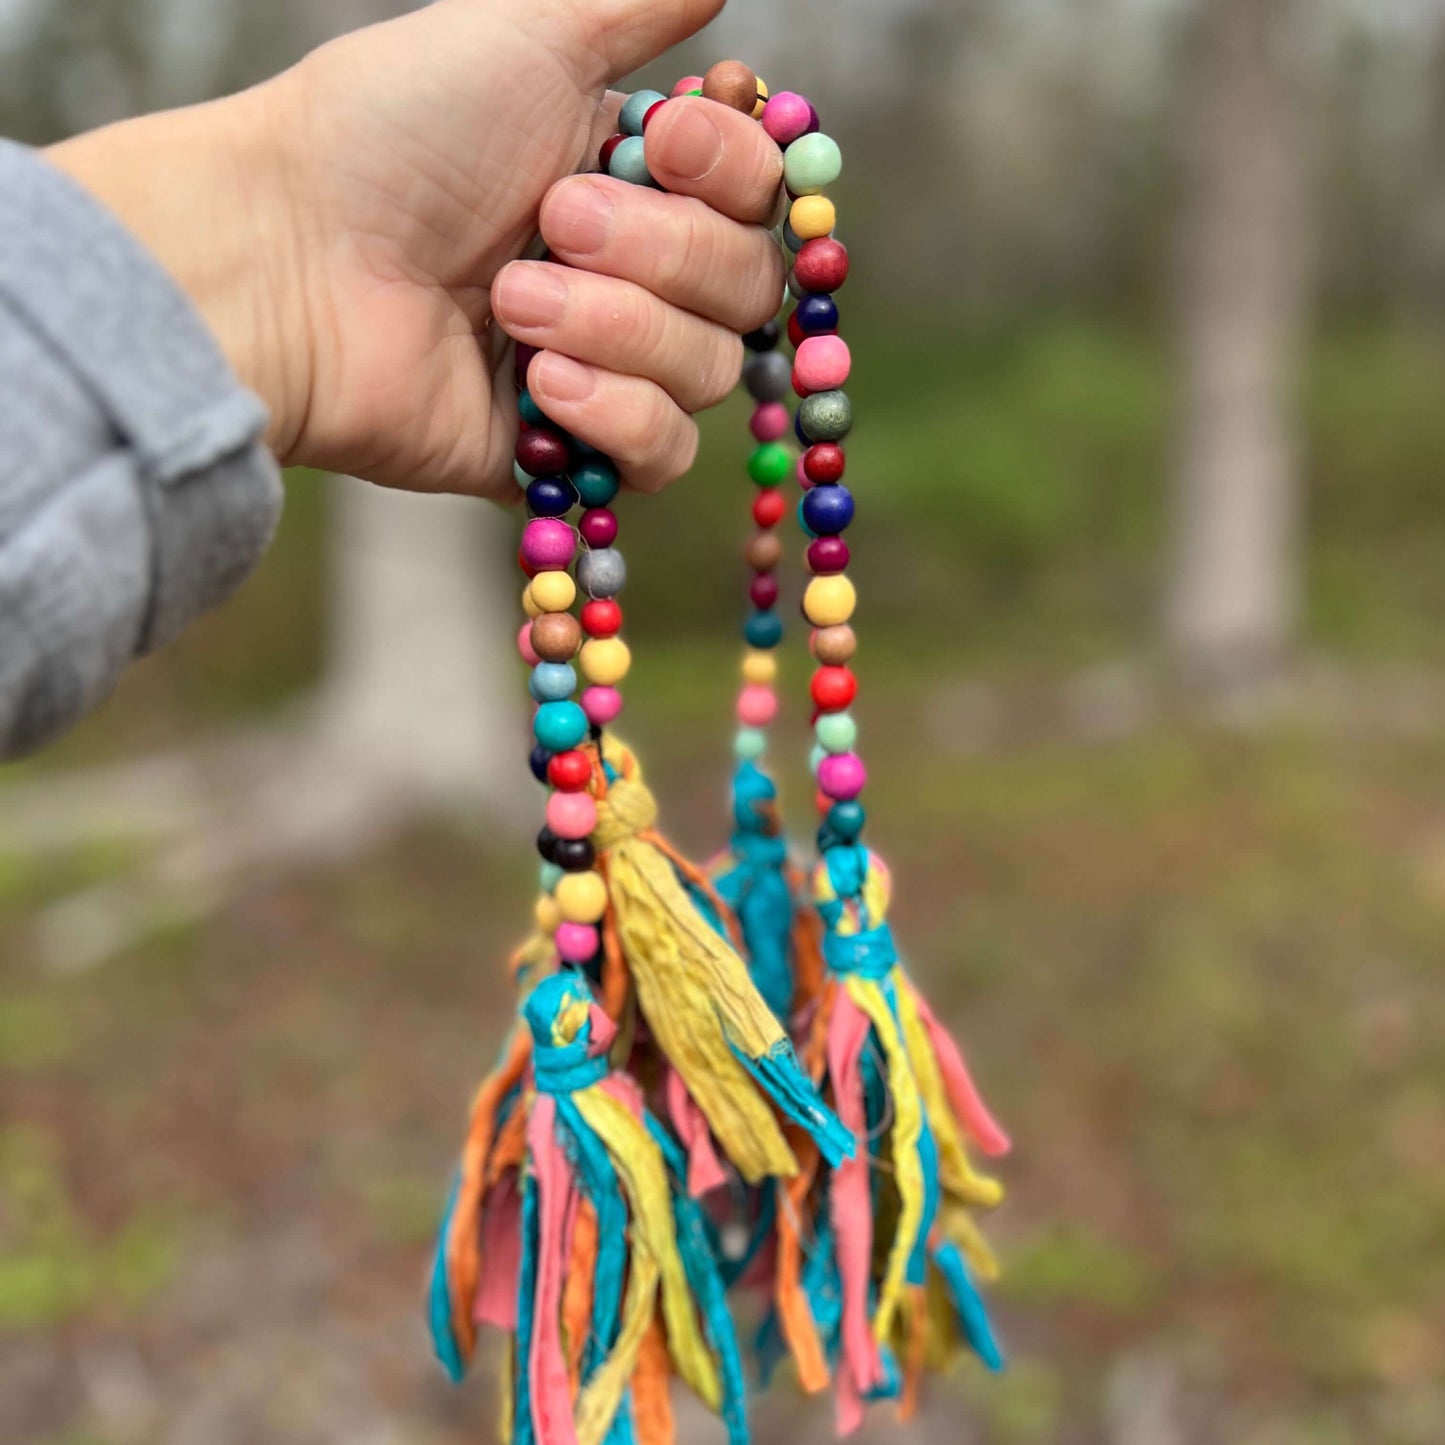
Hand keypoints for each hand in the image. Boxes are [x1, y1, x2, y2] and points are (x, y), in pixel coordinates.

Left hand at [48, 0, 785, 498]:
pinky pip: (662, 453)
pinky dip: (616, 413)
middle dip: (660, 251)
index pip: (758, 198)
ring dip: (618, 327)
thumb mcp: (524, 34)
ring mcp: (603, 369)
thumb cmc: (389, 134)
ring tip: (509, 301)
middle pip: (748, 289)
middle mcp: (632, 277)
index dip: (733, 176)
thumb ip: (636, 5)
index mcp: (633, 180)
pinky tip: (538, 384)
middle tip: (552, 220)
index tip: (662, 146)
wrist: (289, 261)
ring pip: (709, 372)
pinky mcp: (570, 451)